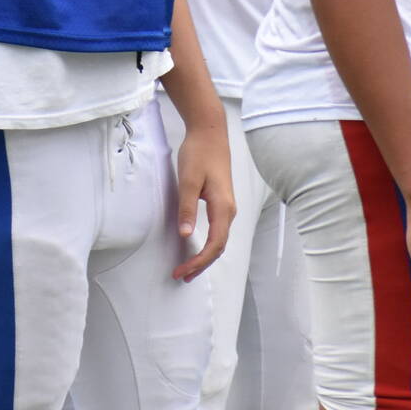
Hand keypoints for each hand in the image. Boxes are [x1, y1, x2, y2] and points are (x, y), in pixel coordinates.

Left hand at [170, 118, 234, 280]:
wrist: (210, 133)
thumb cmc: (199, 154)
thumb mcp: (188, 180)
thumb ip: (187, 208)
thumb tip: (186, 235)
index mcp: (223, 208)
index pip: (215, 245)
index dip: (199, 262)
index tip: (182, 271)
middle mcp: (229, 211)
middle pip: (219, 247)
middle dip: (201, 264)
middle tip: (181, 276)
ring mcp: (227, 207)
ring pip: (219, 240)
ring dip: (204, 256)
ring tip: (187, 268)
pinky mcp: (221, 202)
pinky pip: (218, 230)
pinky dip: (207, 244)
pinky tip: (196, 247)